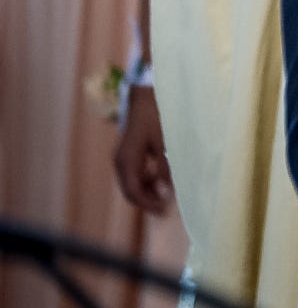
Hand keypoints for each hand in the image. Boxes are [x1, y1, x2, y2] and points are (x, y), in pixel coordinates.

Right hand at [113, 86, 173, 214]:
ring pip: (131, 182)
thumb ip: (165, 166)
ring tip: (165, 195)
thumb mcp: (164, 142)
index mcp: (127, 160)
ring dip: (147, 191)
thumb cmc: (156, 117)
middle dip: (146, 201)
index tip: (162, 210)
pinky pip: (134, 173)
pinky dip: (145, 180)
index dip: (147, 203)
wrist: (146, 96)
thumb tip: (167, 189)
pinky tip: (161, 179)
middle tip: (164, 209)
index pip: (133, 191)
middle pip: (129, 190)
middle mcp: (120, 161)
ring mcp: (122, 157)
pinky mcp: (127, 153)